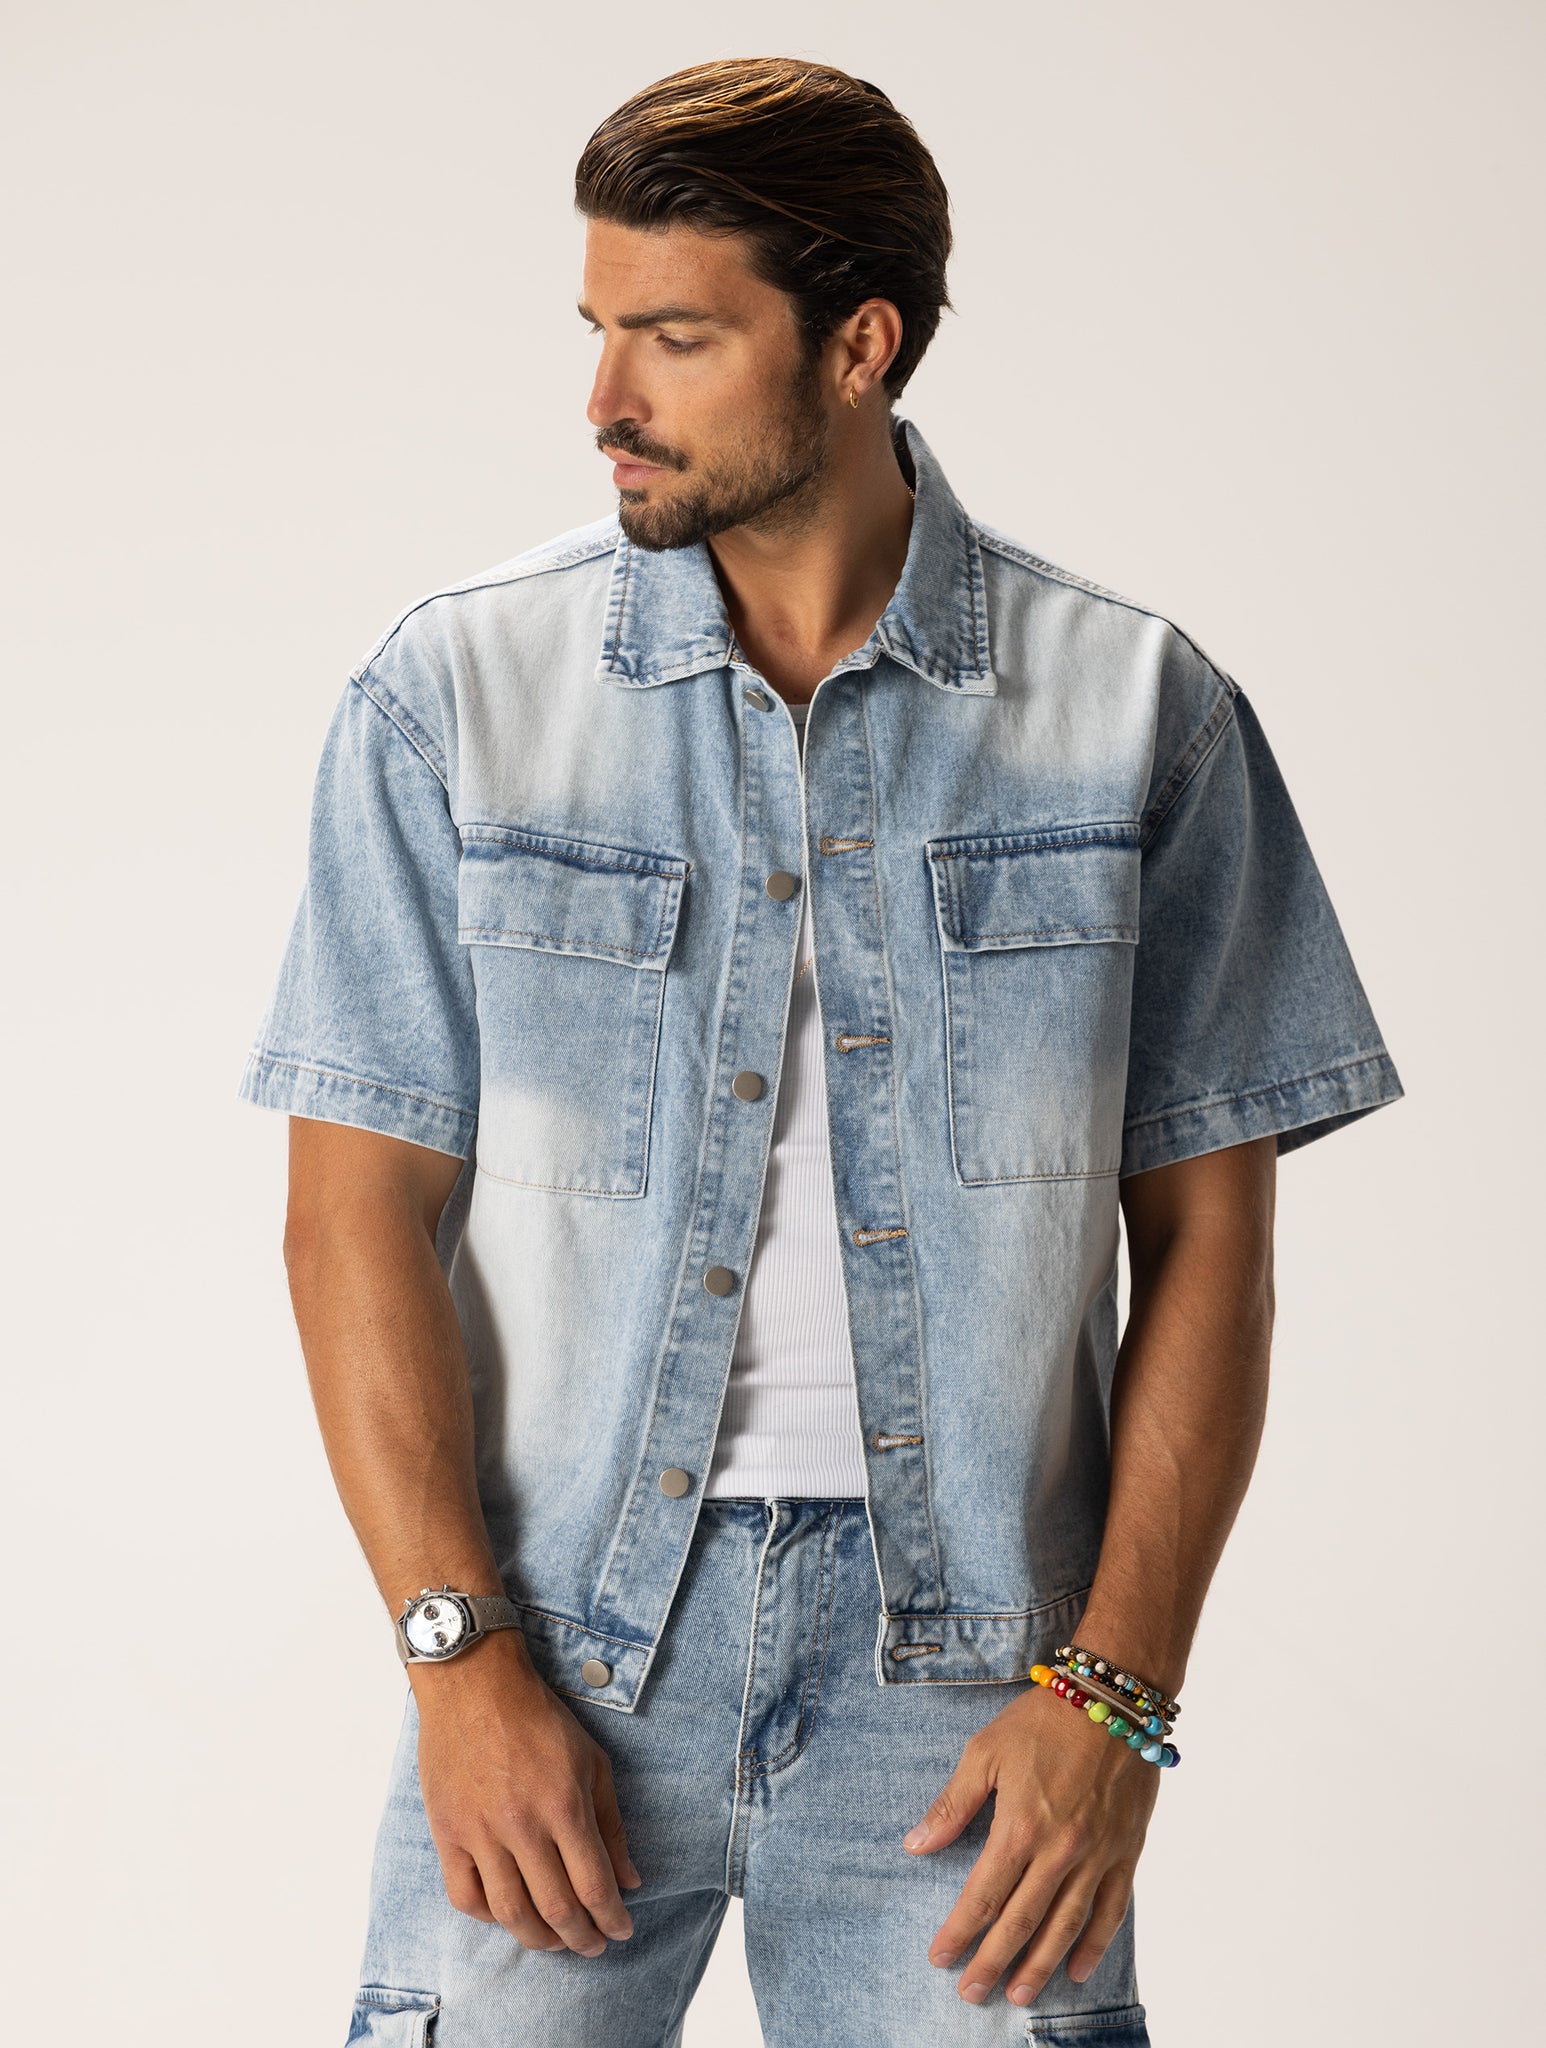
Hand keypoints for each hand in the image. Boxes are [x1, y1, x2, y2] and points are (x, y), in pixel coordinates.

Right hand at [412, 1630, 641, 1955]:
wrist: (475, 1686)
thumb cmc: (539, 1718)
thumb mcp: (592, 1760)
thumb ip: (612, 1824)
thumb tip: (630, 1880)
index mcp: (564, 1806)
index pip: (595, 1885)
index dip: (612, 1918)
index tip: (622, 1931)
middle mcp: (523, 1826)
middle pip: (556, 1908)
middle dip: (581, 1938)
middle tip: (594, 1945)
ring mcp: (480, 1833)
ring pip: (510, 1913)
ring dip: (538, 1938)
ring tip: (555, 1941)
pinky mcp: (448, 1834)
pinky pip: (465, 1897)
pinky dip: (488, 1917)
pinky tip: (507, 1914)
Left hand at [904, 1682, 1159, 2005]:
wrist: (1113, 1699)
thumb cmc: (1043, 1720)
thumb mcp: (985, 1751)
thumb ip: (953, 1804)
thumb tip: (916, 1844)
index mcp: (1019, 1826)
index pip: (981, 1895)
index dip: (959, 1932)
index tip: (939, 1958)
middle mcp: (1059, 1850)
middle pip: (1020, 1922)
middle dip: (992, 1962)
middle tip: (970, 1994)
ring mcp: (1097, 1855)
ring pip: (1065, 1926)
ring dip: (1040, 1966)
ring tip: (1019, 1995)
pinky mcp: (1126, 1852)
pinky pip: (1111, 1910)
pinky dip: (1095, 1945)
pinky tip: (1078, 1969)